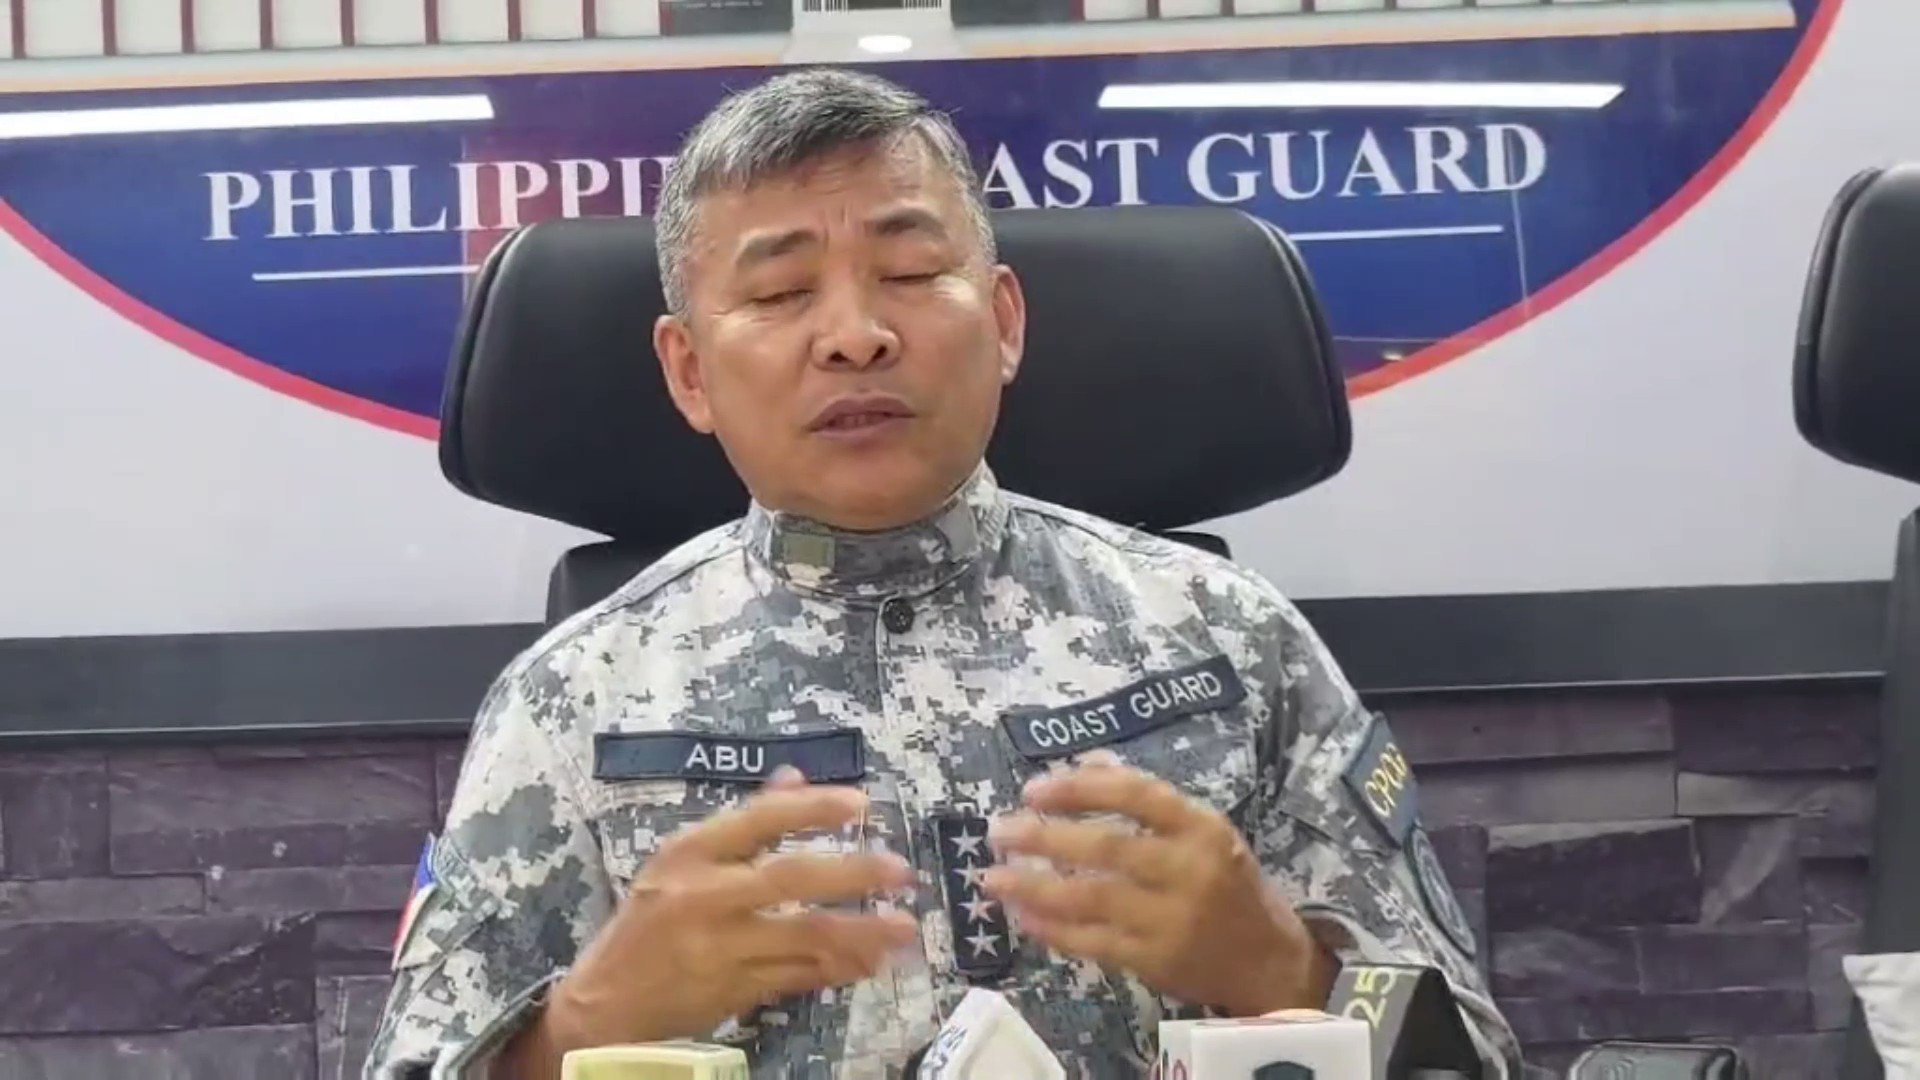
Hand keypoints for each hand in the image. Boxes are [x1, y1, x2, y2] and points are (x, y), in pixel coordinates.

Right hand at [546, 767, 918, 1048]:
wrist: (602, 1005)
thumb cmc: (647, 924)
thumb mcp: (680, 863)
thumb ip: (743, 823)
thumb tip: (795, 777)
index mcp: (689, 853)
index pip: (759, 819)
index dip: (812, 808)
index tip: (861, 803)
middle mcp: (703, 896)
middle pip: (790, 878)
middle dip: (853, 873)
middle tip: (902, 871)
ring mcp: (719, 949)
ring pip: (804, 936)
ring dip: (861, 932)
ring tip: (904, 928)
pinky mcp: (733, 992)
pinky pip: (799, 976)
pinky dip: (838, 968)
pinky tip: (870, 962)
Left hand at [981, 754, 1331, 1016]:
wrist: (1269, 960)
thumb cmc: (1226, 883)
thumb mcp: (1201, 830)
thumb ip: (1144, 797)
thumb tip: (1082, 763)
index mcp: (1201, 826)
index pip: (1136, 794)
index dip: (1079, 789)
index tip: (1032, 789)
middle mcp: (1189, 870)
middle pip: (1105, 849)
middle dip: (1042, 838)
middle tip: (997, 831)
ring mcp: (1172, 920)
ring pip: (1090, 899)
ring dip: (1034, 887)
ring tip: (992, 878)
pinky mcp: (1157, 962)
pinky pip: (1093, 944)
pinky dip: (1052, 931)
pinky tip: (1022, 917)